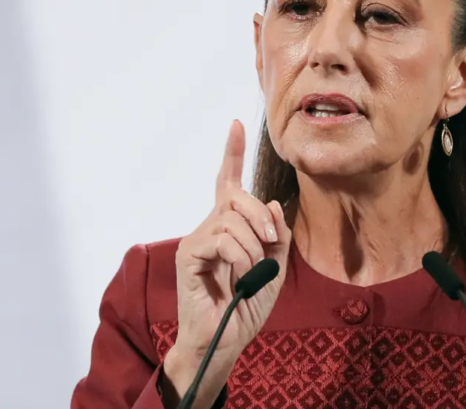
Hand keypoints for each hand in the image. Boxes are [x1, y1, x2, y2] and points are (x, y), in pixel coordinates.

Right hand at [162, 120, 291, 404]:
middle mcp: (209, 227)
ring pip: (232, 220)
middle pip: (237, 197)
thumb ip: (276, 236)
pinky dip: (240, 257)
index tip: (237, 124)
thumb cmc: (247, 305)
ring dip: (253, 247)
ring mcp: (197, 240)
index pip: (228, 182)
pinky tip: (239, 276)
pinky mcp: (189, 255)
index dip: (232, 153)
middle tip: (270, 241)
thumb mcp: (274, 267)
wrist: (226, 339)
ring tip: (252, 272)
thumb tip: (271, 203)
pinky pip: (223, 239)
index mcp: (228, 227)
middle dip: (261, 216)